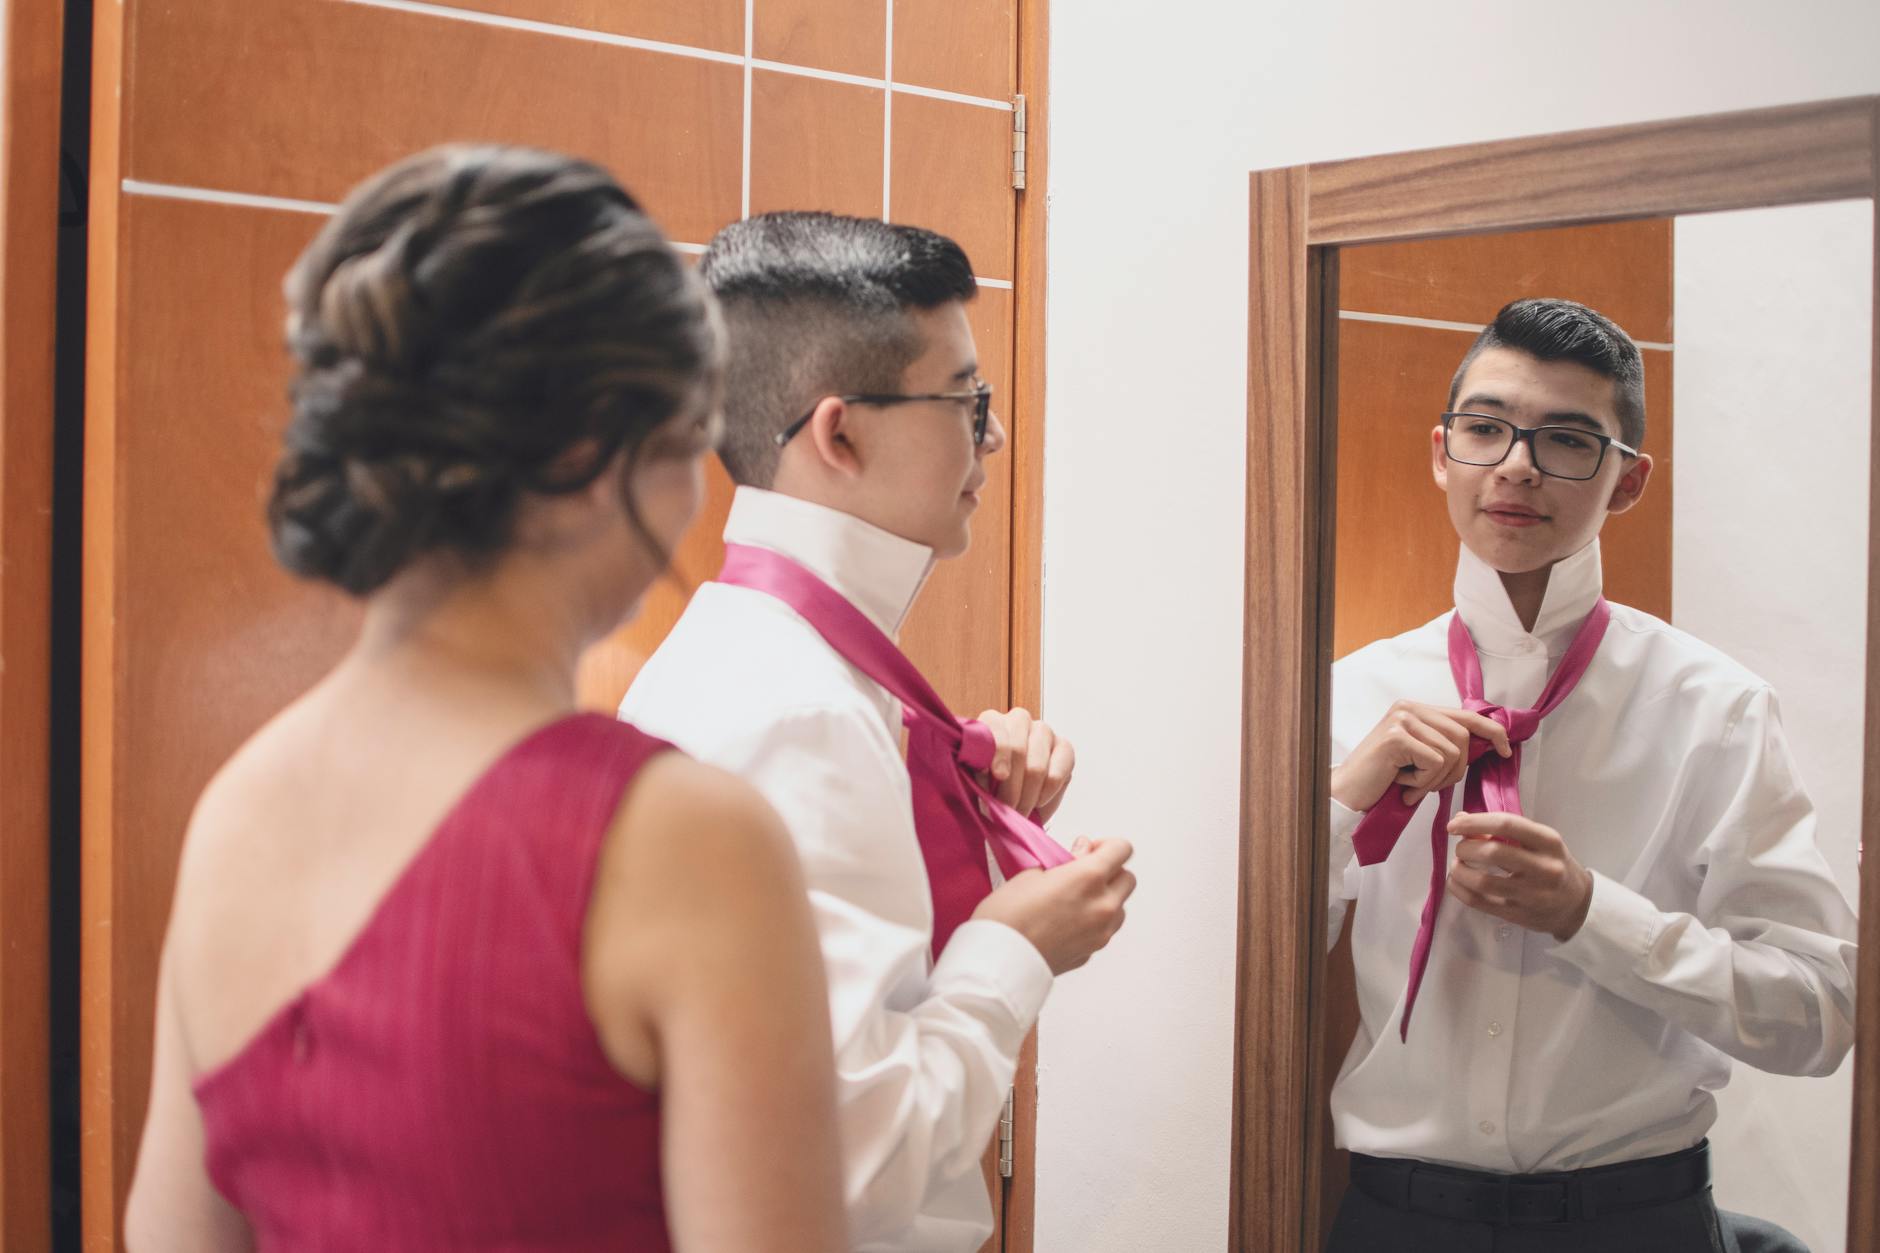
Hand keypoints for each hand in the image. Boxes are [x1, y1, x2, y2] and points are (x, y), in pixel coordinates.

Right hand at [971, 837, 1134, 973]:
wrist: (997, 962)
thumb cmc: (1007, 917)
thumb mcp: (1030, 873)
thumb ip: (1064, 860)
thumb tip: (1081, 852)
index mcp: (1089, 878)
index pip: (1122, 849)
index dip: (1106, 845)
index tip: (1088, 850)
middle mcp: (1103, 905)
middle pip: (1128, 878)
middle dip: (1110, 871)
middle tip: (1081, 872)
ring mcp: (1101, 932)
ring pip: (1120, 906)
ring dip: (1106, 897)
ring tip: (1073, 899)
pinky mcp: (1092, 952)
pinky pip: (1105, 930)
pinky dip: (1094, 921)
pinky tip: (1066, 921)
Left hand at [975, 707, 1075, 822]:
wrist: (1012, 797)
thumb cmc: (989, 784)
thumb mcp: (976, 779)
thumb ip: (977, 773)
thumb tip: (982, 773)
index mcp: (991, 721)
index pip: (996, 730)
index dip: (999, 754)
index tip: (999, 775)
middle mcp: (1018, 720)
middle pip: (1018, 750)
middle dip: (1010, 787)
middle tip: (1006, 809)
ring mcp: (1043, 731)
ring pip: (1036, 766)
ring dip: (1027, 796)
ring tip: (1019, 812)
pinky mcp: (1064, 748)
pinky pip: (1057, 775)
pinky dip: (1046, 794)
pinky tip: (1037, 803)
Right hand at [1329, 700, 1511, 812]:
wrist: (1346, 795)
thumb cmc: (1382, 780)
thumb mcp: (1418, 757)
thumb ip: (1443, 745)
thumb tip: (1486, 745)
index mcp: (1416, 710)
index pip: (1466, 715)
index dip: (1491, 732)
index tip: (1505, 750)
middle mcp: (1409, 708)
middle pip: (1463, 737)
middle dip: (1455, 770)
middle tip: (1427, 787)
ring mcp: (1402, 719)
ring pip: (1451, 752)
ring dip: (1436, 779)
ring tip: (1410, 785)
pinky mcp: (1397, 736)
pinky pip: (1435, 762)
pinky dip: (1423, 782)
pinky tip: (1402, 785)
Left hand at [1445, 812, 1593, 941]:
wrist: (1578, 906)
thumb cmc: (1553, 865)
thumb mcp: (1539, 842)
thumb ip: (1504, 829)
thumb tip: (1461, 820)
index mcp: (1549, 842)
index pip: (1507, 825)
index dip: (1475, 823)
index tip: (1454, 825)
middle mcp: (1544, 868)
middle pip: (1493, 853)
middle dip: (1466, 848)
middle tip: (1460, 848)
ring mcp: (1532, 895)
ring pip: (1483, 881)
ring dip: (1460, 870)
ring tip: (1458, 865)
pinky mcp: (1518, 915)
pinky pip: (1479, 902)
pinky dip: (1459, 890)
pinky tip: (1456, 881)